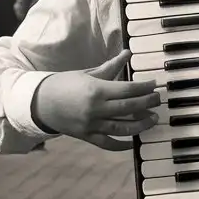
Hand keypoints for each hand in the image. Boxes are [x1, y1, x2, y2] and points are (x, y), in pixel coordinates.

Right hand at [31, 50, 160, 151]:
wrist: (40, 102)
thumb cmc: (64, 83)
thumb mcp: (87, 73)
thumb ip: (110, 67)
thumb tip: (128, 53)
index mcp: (96, 90)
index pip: (128, 90)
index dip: (144, 88)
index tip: (154, 85)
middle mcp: (95, 109)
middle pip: (128, 108)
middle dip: (147, 104)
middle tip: (158, 100)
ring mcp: (91, 125)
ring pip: (122, 128)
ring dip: (140, 124)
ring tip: (152, 119)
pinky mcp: (86, 137)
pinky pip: (107, 144)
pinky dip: (122, 145)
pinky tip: (134, 142)